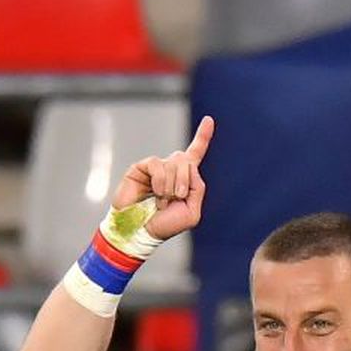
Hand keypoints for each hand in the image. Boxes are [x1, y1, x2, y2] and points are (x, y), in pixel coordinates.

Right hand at [110, 114, 214, 241]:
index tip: (209, 120)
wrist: (141, 231)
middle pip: (186, 159)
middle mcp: (171, 170)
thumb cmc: (165, 225)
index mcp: (185, 179)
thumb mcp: (192, 213)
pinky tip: (155, 194)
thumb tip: (190, 167)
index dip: (203, 137)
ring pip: (173, 163)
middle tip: (176, 199)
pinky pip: (158, 164)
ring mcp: (156, 168)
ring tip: (162, 202)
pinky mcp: (142, 168)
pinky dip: (160, 182)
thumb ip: (198, 189)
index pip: (195, 154)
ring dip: (171, 187)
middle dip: (185, 182)